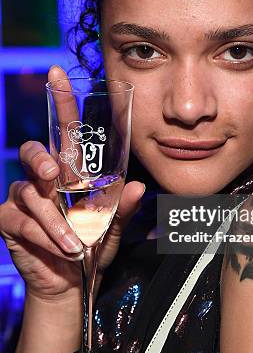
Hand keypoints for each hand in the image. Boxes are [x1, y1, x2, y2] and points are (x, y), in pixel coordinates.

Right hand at [0, 66, 143, 301]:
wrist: (71, 280)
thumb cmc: (92, 244)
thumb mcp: (114, 225)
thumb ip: (124, 207)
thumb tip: (139, 187)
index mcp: (70, 170)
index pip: (64, 128)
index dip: (61, 100)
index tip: (58, 73)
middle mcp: (45, 178)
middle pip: (34, 150)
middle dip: (42, 159)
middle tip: (54, 173)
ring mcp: (25, 197)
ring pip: (32, 192)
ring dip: (55, 219)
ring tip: (75, 242)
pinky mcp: (10, 220)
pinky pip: (20, 219)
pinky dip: (42, 234)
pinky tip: (61, 248)